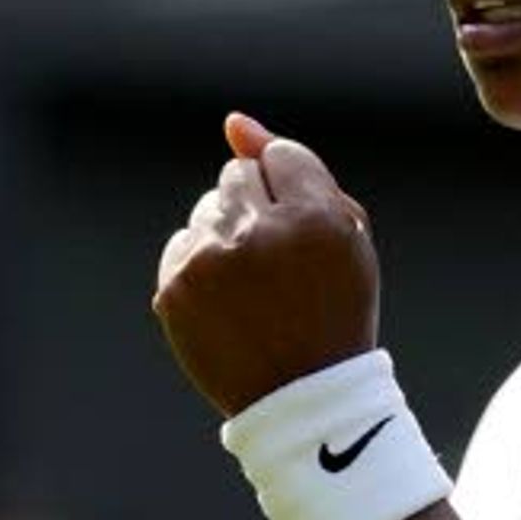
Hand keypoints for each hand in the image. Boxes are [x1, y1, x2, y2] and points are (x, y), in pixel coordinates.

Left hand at [152, 114, 380, 417]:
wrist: (303, 397)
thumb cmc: (334, 308)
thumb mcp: (344, 234)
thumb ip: (297, 167)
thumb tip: (233, 123)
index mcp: (316, 218)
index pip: (280, 155)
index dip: (292, 193)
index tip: (301, 233)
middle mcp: (261, 233)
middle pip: (236, 174)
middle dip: (256, 207)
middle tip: (278, 262)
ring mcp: (212, 262)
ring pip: (207, 207)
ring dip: (227, 234)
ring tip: (254, 287)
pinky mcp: (176, 289)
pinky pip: (181, 243)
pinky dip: (200, 264)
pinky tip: (227, 301)